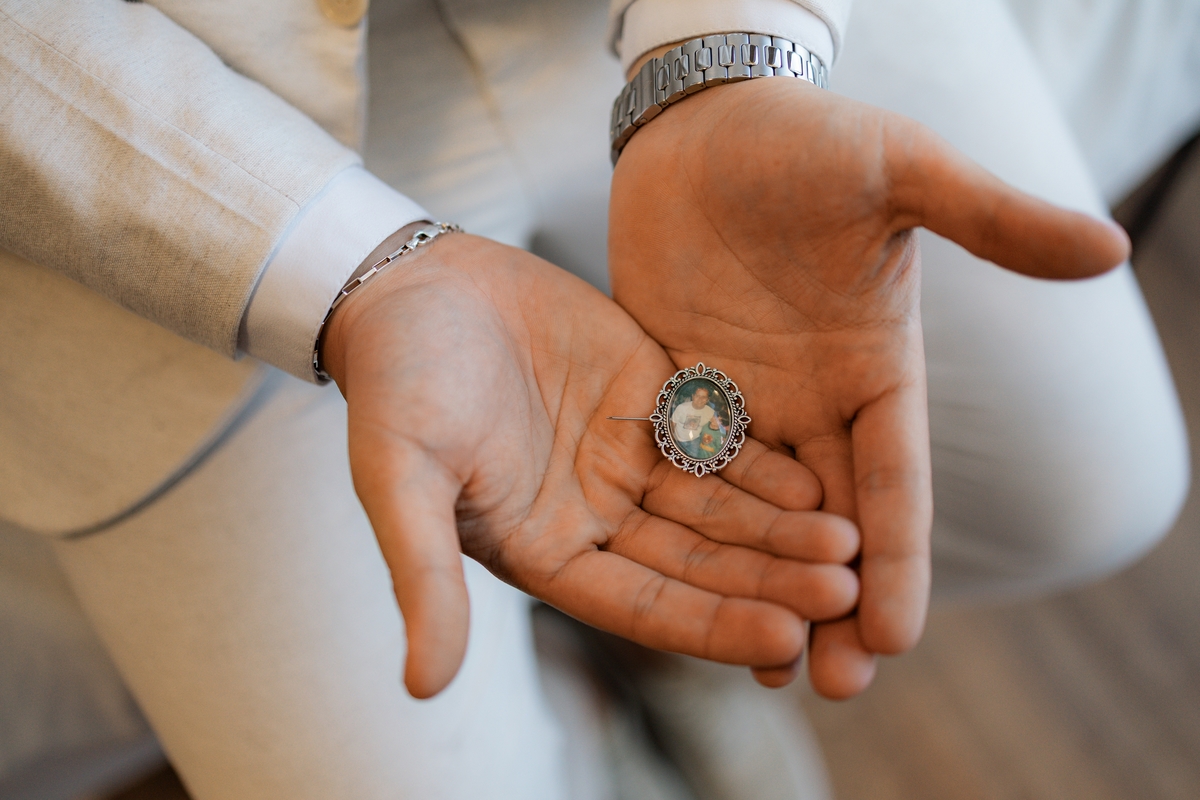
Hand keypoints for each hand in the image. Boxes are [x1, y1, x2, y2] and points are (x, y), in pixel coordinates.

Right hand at [321, 233, 861, 697]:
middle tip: (844, 589)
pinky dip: (765, 458)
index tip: (783, 639)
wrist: (413, 284)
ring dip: (782, 526)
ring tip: (850, 541)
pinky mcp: (654, 394)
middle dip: (769, 580)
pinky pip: (718, 434)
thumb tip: (425, 686)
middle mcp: (599, 515)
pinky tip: (820, 476)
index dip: (711, 624)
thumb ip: (424, 575)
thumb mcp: (400, 479)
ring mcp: (630, 456)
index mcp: (547, 550)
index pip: (643, 607)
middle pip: (699, 562)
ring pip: (719, 505)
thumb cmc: (395, 384)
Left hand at [608, 79, 1128, 698]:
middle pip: (831, 519)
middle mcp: (814, 400)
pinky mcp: (676, 388)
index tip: (896, 635)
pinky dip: (691, 531)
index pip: (895, 478)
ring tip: (765, 669)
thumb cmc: (806, 139)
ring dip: (762, 586)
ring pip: (758, 514)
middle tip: (834, 686)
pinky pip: (686, 472)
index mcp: (876, 366)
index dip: (899, 556)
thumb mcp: (900, 173)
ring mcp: (744, 399)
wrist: (706, 121)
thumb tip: (1111, 247)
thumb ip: (988, 219)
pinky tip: (682, 587)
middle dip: (834, 601)